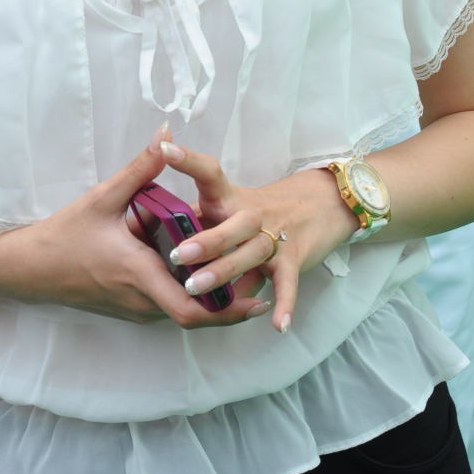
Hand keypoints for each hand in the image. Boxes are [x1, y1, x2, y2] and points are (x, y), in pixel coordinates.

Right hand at [13, 135, 275, 328]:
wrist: (30, 269)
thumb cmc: (65, 235)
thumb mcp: (104, 197)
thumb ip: (141, 167)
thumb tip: (166, 133)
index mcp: (140, 274)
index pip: (192, 308)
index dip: (230, 309)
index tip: (259, 293)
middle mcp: (142, 301)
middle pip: (198, 315)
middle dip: (231, 303)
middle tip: (262, 282)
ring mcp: (135, 310)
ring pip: (184, 313)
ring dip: (212, 299)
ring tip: (242, 275)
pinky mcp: (130, 309)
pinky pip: (169, 309)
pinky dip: (191, 296)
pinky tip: (203, 272)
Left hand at [156, 141, 356, 335]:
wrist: (322, 203)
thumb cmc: (261, 208)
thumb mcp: (228, 205)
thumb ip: (197, 216)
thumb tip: (151, 224)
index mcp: (230, 198)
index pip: (210, 172)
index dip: (187, 160)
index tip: (164, 148)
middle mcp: (251, 214)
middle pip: (232, 225)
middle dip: (206, 240)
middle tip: (177, 255)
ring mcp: (274, 237)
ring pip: (251, 253)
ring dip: (225, 271)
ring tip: (197, 288)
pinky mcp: (293, 259)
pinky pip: (287, 283)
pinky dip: (284, 303)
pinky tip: (278, 325)